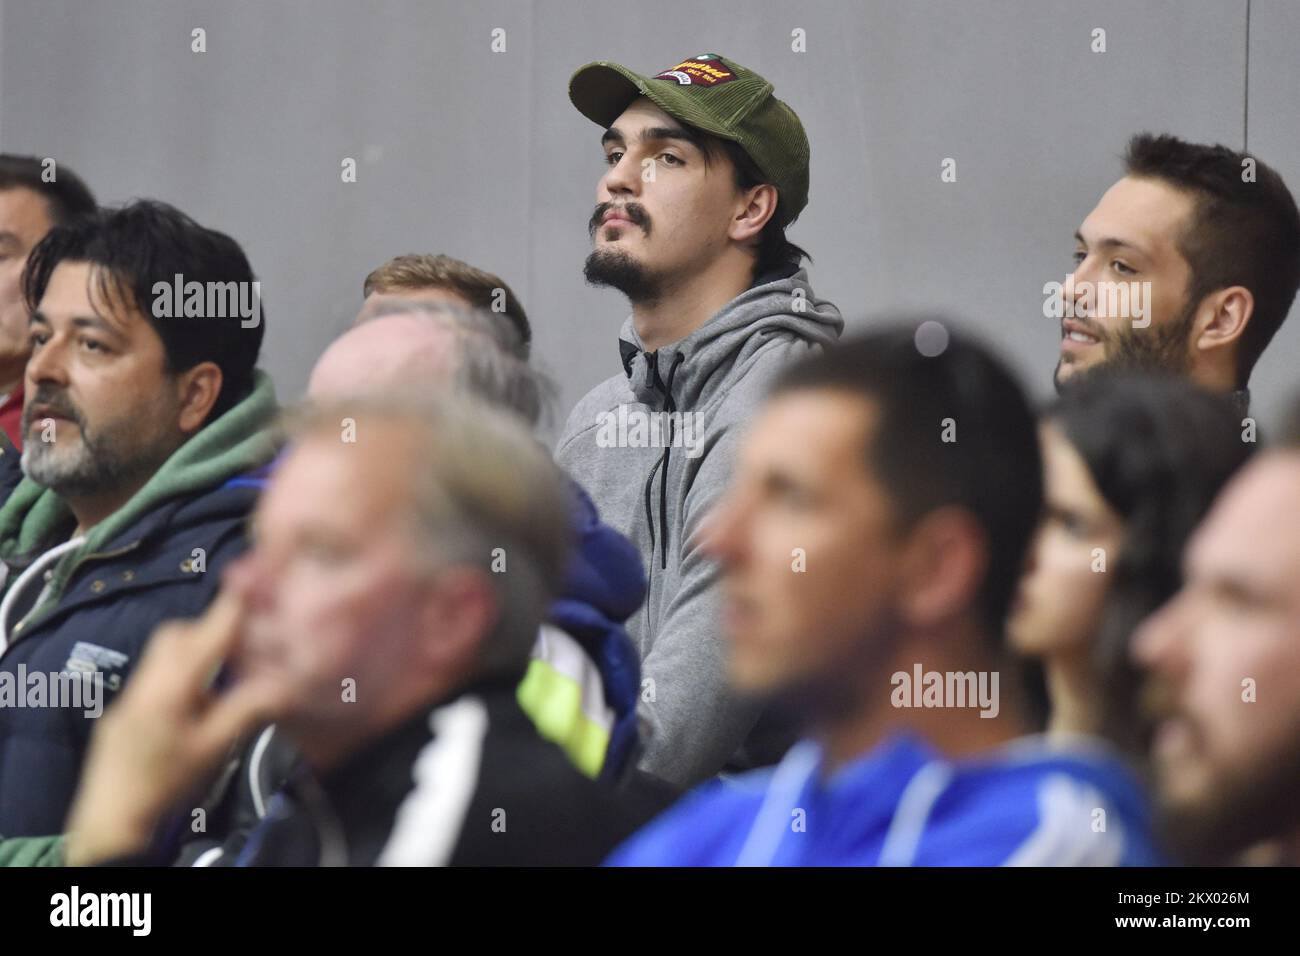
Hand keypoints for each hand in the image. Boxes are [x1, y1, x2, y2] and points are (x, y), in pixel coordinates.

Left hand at [63, 592, 289, 865]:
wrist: (111, 822)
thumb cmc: (168, 784)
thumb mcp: (216, 748)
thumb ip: (249, 708)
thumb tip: (288, 681)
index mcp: (172, 685)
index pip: (209, 632)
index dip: (234, 606)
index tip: (258, 584)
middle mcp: (146, 681)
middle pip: (178, 635)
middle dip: (211, 630)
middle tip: (242, 645)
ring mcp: (129, 697)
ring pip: (163, 656)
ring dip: (194, 654)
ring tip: (221, 677)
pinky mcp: (122, 714)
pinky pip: (153, 678)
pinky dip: (179, 676)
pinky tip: (194, 704)